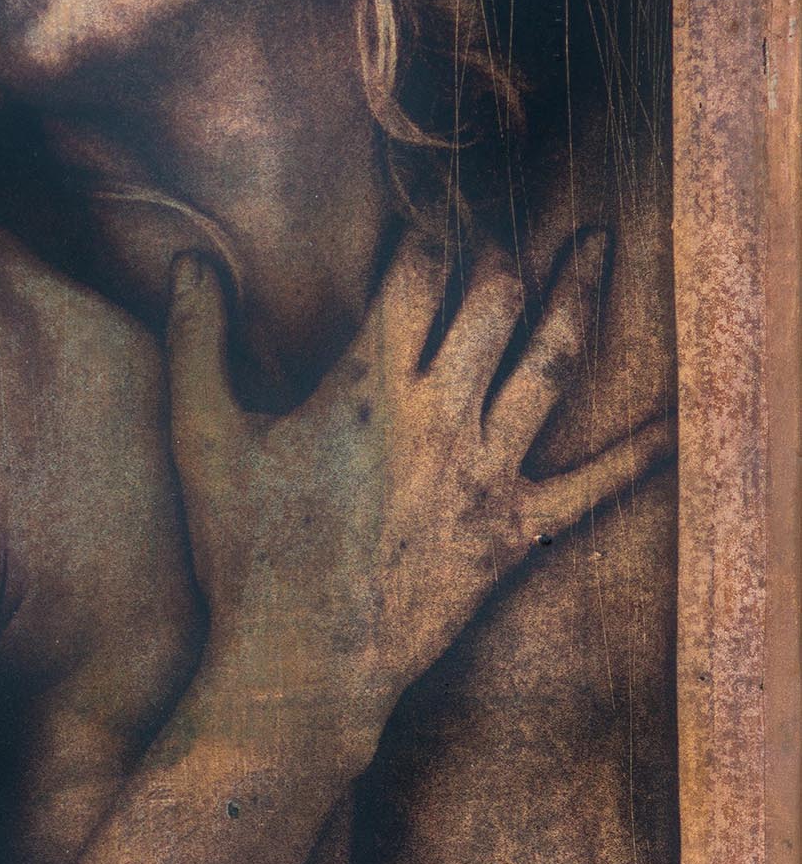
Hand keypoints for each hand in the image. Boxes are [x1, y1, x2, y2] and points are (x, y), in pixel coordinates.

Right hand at [165, 231, 673, 731]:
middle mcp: (440, 413)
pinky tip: (677, 420)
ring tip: (598, 245)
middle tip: (508, 219)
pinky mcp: (513, 533)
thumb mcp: (202, 436)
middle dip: (504, 247)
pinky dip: (639, 453)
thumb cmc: (243, 554)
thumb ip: (195, 339)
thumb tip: (187, 260)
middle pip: (492, 299)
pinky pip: (593, 487)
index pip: (416, 272)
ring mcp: (486, 472)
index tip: (436, 197)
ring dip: (578, 295)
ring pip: (550, 362)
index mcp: (367, 383)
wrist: (299, 666)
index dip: (430, 224)